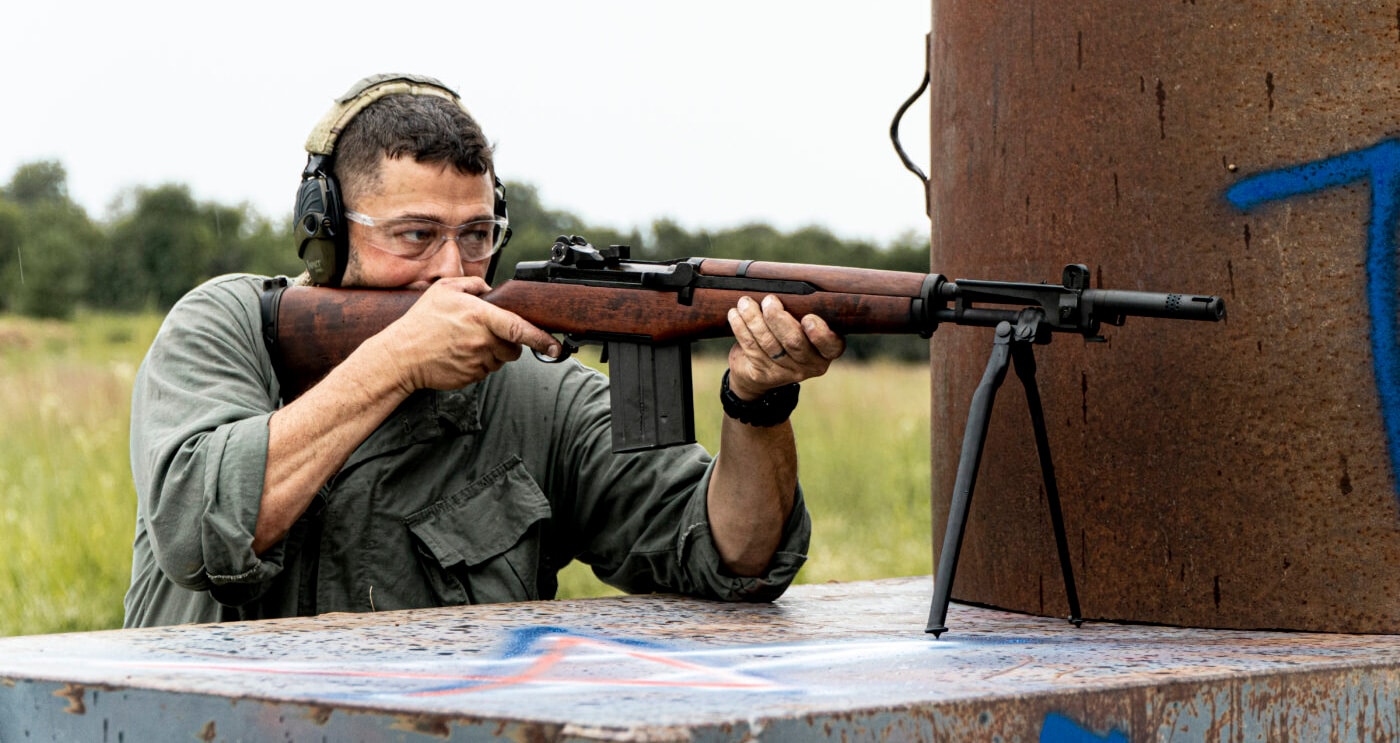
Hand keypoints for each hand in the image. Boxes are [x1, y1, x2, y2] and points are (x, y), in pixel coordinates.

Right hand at [370, 276, 559, 392]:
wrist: (400, 356)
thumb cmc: (421, 322)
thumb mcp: (444, 290)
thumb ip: (473, 284)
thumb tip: (491, 290)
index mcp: (480, 317)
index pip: (519, 329)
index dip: (541, 339)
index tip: (555, 346)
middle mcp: (482, 341)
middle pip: (513, 348)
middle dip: (509, 342)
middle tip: (489, 333)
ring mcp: (477, 362)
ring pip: (500, 360)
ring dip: (493, 352)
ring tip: (467, 342)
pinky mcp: (471, 377)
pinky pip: (486, 370)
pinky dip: (480, 363)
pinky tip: (460, 354)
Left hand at [725, 295, 845, 400]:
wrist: (759, 370)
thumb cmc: (784, 336)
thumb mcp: (800, 325)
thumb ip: (802, 311)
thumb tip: (787, 283)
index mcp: (826, 350)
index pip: (831, 345)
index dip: (820, 334)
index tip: (808, 317)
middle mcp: (811, 364)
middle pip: (794, 342)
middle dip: (779, 319)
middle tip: (769, 301)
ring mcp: (787, 372)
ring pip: (769, 344)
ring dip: (755, 320)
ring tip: (745, 303)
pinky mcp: (764, 374)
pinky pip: (752, 348)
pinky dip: (741, 328)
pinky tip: (735, 315)